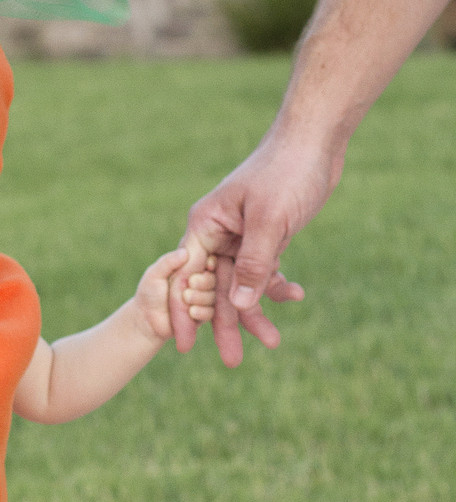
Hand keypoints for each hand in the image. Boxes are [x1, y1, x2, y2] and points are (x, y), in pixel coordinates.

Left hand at [135, 246, 215, 343]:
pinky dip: (201, 311)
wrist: (146, 320)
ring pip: (212, 296)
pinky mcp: (200, 316)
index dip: (211, 263)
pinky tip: (191, 311)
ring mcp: (200, 300)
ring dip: (201, 297)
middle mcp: (198, 284)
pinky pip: (209, 313)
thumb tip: (185, 252)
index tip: (207, 265)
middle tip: (191, 282)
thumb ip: (168, 262)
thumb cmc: (149, 293)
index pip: (208, 263)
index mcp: (189, 270)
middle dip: (205, 281)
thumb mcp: (154, 274)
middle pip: (212, 280)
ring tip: (185, 297)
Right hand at [169, 129, 328, 365]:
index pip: (185, 278)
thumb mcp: (270, 221)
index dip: (184, 314)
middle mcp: (217, 234)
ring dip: (254, 312)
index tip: (185, 347)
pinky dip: (276, 286)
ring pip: (241, 285)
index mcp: (204, 226)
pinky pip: (263, 272)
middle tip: (232, 362)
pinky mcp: (264, 237)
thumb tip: (236, 306)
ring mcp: (239, 237)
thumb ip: (252, 264)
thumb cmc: (287, 170)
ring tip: (271, 343)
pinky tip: (294, 296)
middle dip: (223, 325)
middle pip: (214, 288)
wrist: (316, 139)